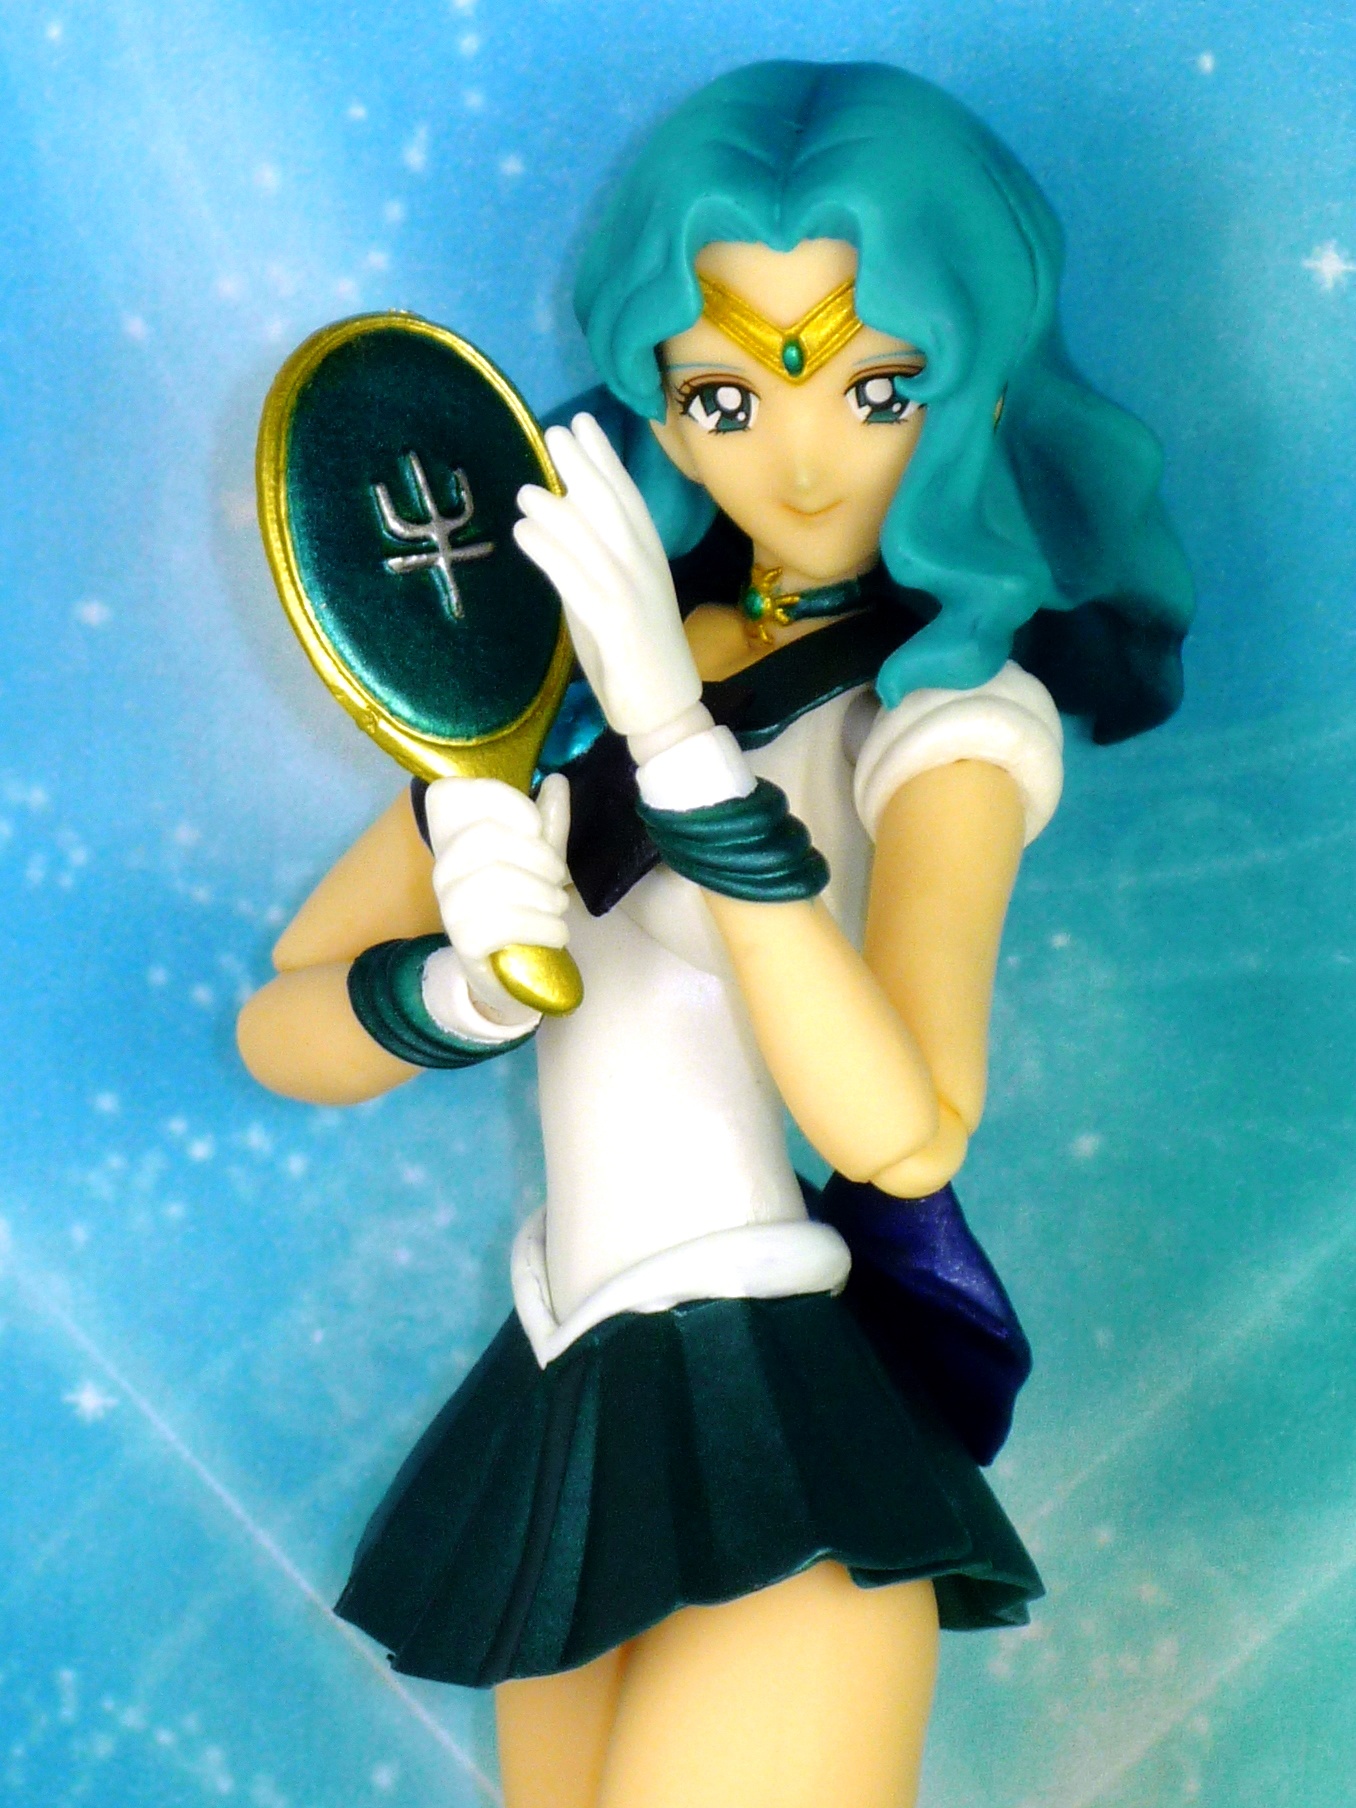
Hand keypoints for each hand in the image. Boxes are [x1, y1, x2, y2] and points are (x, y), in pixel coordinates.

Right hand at [424, 773, 570, 1027]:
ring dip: (546, 895)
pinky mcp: (464, 942)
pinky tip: (557, 934)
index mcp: (457, 841)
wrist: (510, 974)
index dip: (508, 803)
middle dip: (539, 856)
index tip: (537, 826)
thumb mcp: (541, 861)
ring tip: (559, 908)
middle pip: (489, 838)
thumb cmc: (524, 908)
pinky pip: (505, 922)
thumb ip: (549, 824)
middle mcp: (444, 870)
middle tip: (559, 880)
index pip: (462, 797)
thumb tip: (556, 780)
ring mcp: (450, 907)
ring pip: (500, 880)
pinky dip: (543, 927)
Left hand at [513, 412, 701, 738]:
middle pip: (613, 508)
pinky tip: (524, 532)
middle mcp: (644, 569)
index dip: (605, 461)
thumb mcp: (610, 602)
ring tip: (526, 488)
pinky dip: (549, 552)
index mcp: (649, 561)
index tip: (585, 426)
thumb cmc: (635, 658)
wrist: (664, 709)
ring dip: (557, 512)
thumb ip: (588, 566)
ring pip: (592, 540)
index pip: (628, 500)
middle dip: (585, 468)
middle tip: (557, 431)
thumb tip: (556, 529)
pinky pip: (576, 579)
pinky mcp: (614, 623)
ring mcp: (631, 594)